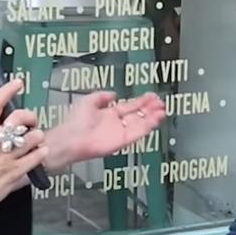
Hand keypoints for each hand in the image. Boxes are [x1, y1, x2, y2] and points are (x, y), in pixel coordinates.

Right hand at [0, 79, 47, 219]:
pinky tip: (36, 154)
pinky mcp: (17, 171)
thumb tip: (9, 118)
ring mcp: (6, 156)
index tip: (18, 82)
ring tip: (33, 143)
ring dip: (37, 138)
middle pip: (20, 118)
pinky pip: (39, 155)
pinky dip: (41, 153)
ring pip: (34, 136)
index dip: (8, 89)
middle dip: (31, 118)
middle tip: (31, 124)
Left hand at [45, 91, 165, 169]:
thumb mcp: (88, 100)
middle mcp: (116, 123)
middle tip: (161, 102)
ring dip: (152, 117)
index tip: (152, 96)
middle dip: (149, 108)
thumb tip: (113, 93)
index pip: (129, 106)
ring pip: (140, 123)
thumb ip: (102, 96)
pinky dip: (148, 126)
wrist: (72, 138)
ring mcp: (120, 132)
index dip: (141, 101)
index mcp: (108, 114)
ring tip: (162, 109)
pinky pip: (138, 133)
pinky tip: (156, 118)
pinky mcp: (123, 141)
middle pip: (137, 115)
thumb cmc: (76, 120)